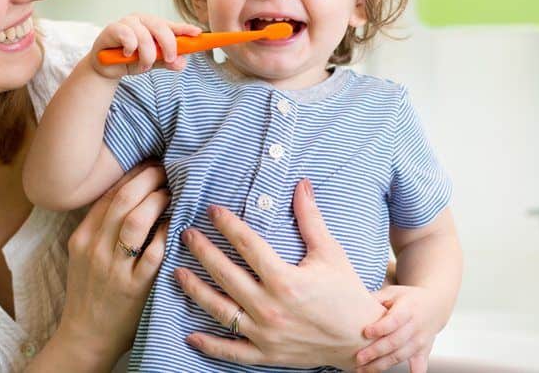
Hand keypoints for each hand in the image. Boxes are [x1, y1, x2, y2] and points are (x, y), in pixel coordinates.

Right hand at [47, 164, 168, 369]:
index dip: (132, 173)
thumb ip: (101, 226)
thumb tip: (132, 190)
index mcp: (82, 237)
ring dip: (159, 200)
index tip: (150, 162)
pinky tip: (177, 223)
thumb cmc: (91, 290)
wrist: (85, 336)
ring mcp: (114, 268)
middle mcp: (95, 248)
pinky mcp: (134, 288)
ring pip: (137, 221)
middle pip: (124, 199)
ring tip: (173, 192)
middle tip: (167, 169)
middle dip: (149, 178)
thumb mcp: (84, 254)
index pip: (109, 194)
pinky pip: (155, 252)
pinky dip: (167, 232)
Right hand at [90, 14, 200, 78]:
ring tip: (144, 65)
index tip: (197, 33)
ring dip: (147, 54)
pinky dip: (131, 47)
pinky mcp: (113, 28)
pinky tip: (128, 54)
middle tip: (170, 59)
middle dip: (168, 44)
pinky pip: (127, 35)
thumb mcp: (152, 63)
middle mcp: (142, 20)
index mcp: (154, 26)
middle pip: (160, 27)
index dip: (185, 28)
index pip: (172, 25)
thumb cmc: (130, 61)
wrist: (107, 68)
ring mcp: (127, 22)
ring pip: (144, 35)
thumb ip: (167, 62)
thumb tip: (182, 62)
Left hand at [174, 179, 385, 368]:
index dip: (228, 225)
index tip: (212, 211)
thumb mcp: (330, 253)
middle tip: (186, 235)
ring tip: (177, 272)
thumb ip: (311, 219)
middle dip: (203, 252)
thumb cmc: (346, 292)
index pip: (248, 246)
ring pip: (220, 310)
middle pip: (226, 274)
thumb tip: (301, 184)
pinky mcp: (266, 354)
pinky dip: (210, 345)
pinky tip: (190, 334)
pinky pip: (232, 351)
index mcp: (286, 280)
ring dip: (195, 290)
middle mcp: (271, 307)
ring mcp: (266, 333)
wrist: (361, 338)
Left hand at [355, 285, 441, 372]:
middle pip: (395, 342)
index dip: (381, 327)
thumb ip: (376, 298)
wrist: (434, 305)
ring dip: (382, 365)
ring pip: (401, 356)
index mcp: (408, 309)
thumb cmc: (409, 299)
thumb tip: (354, 301)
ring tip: (363, 369)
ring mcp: (420, 341)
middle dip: (376, 351)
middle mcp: (416, 326)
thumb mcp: (393, 292)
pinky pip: (419, 366)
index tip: (366, 332)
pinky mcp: (423, 352)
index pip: (394, 320)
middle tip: (359, 358)